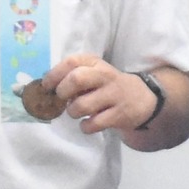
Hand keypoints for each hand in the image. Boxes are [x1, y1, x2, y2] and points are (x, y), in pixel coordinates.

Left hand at [46, 54, 161, 135]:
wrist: (142, 98)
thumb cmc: (107, 85)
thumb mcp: (94, 73)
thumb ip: (73, 76)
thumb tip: (46, 88)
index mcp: (95, 63)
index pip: (71, 62)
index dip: (54, 74)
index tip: (47, 86)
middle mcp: (105, 76)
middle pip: (76, 79)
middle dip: (63, 92)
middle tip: (62, 99)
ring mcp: (114, 95)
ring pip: (82, 105)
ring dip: (73, 112)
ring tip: (77, 112)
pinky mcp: (119, 115)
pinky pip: (93, 124)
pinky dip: (85, 126)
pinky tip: (88, 123)